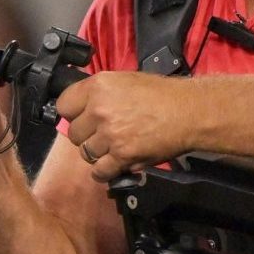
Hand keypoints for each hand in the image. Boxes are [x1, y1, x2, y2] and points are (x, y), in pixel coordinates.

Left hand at [55, 71, 194, 180]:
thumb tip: (83, 105)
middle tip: (103, 135)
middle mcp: (99, 110)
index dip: (73, 114)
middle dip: (87, 136)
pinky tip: (112, 166)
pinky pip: (100, 171)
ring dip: (97, 154)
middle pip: (73, 133)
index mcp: (98, 87)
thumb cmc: (162, 95)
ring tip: (113, 149)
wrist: (190, 112)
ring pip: (86, 153)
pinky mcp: (122, 155)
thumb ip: (100, 93)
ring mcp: (110, 134)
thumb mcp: (125, 81)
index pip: (64, 105)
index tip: (81, 118)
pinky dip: (104, 172)